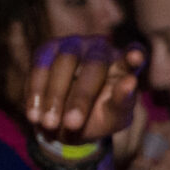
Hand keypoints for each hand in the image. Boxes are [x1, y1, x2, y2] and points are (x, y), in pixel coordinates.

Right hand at [25, 41, 142, 144]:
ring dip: (55, 96)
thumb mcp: (114, 118)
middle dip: (81, 97)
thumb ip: (122, 103)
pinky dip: (36, 92)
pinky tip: (33, 115)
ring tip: (50, 125)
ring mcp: (74, 44)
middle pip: (94, 64)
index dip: (134, 55)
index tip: (136, 57)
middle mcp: (101, 47)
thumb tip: (130, 82)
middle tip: (72, 124)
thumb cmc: (99, 117)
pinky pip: (40, 66)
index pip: (134, 54)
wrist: (66, 122)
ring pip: (64, 62)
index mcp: (124, 64)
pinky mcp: (48, 50)